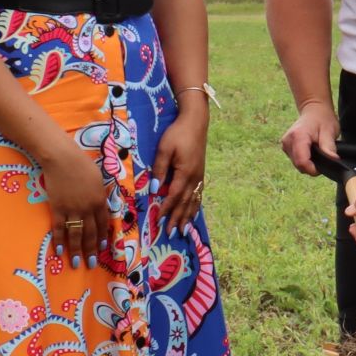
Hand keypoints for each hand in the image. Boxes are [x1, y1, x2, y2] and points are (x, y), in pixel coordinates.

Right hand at [43, 146, 109, 270]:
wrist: (62, 158)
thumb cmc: (81, 164)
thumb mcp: (98, 180)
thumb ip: (99, 195)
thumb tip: (101, 205)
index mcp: (100, 201)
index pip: (103, 224)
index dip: (102, 238)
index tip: (102, 248)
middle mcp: (88, 208)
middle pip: (91, 233)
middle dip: (91, 250)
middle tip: (92, 264)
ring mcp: (72, 209)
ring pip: (76, 234)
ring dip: (76, 251)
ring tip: (76, 264)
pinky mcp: (57, 208)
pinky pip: (58, 228)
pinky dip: (59, 241)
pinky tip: (60, 252)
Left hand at [151, 111, 207, 236]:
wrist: (196, 122)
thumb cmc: (177, 133)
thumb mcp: (164, 149)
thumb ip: (159, 169)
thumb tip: (154, 188)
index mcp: (185, 173)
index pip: (173, 196)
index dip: (166, 209)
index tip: (159, 221)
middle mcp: (194, 178)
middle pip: (185, 202)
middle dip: (177, 218)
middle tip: (171, 233)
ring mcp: (200, 176)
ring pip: (193, 200)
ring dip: (187, 216)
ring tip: (183, 229)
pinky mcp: (201, 172)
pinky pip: (198, 194)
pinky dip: (194, 206)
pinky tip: (192, 212)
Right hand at [279, 99, 338, 175]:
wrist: (314, 110)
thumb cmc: (323, 119)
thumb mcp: (330, 131)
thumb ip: (329, 147)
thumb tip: (333, 160)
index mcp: (298, 136)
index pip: (302, 162)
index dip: (314, 169)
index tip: (324, 166)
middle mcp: (288, 141)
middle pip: (299, 165)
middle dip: (312, 166)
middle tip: (323, 156)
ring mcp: (285, 144)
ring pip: (297, 164)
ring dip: (308, 162)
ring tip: (317, 150)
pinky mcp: (286, 147)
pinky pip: (296, 159)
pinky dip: (304, 159)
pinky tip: (311, 150)